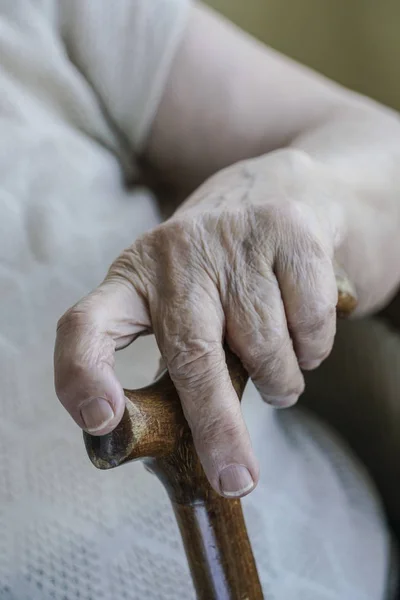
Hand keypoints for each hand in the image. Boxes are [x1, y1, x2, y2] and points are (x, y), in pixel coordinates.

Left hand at [54, 149, 345, 497]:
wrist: (272, 195)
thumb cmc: (217, 276)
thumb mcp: (177, 305)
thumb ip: (178, 361)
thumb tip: (200, 449)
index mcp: (132, 281)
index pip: (85, 325)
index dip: (83, 374)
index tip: (104, 421)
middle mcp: (174, 253)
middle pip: (190, 353)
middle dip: (217, 426)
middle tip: (237, 478)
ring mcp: (231, 238)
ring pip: (264, 348)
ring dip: (279, 383)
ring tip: (275, 370)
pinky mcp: (287, 231)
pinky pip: (309, 326)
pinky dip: (312, 350)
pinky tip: (298, 330)